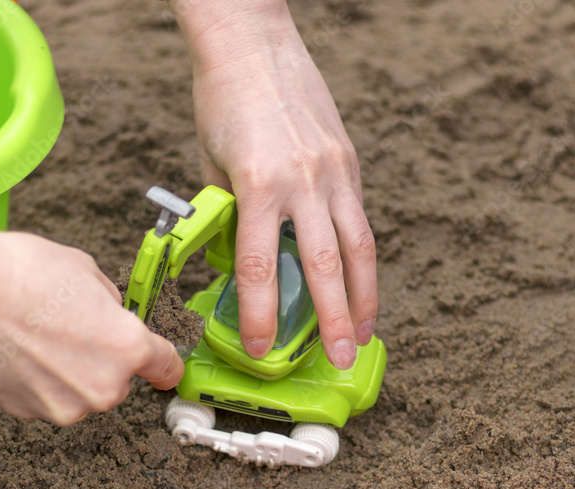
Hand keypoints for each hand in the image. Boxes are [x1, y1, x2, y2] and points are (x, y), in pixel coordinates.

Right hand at [0, 203, 182, 425]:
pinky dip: (37, 380)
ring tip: (36, 333)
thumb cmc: (21, 273)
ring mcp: (62, 406)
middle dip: (102, 357)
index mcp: (127, 348)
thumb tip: (107, 316)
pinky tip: (16, 348)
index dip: (165, 364)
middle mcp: (101, 388)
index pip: (166, 368)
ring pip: (79, 391)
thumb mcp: (85, 271)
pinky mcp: (26, 413)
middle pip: (117, 379)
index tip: (163, 368)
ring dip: (68, 371)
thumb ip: (109, 303)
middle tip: (69, 324)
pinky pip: (45, 397)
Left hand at [168, 0, 376, 369]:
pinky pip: (359, 218)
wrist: (253, 43)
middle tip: (337, 359)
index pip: (257, 266)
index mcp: (257, 184)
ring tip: (364, 334)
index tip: (260, 347)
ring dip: (364, 296)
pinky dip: (361, 256)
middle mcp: (302, 180)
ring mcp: (333, 170)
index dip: (259, 314)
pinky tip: (359, 282)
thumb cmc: (220, 102)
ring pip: (358, 246)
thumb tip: (233, 262)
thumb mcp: (210, 165)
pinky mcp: (348, 161)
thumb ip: (225, 216)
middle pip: (324, 265)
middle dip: (333, 319)